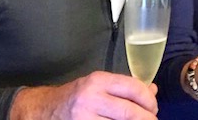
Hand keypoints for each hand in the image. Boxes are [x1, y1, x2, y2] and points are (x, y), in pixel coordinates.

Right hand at [10, 71, 157, 119]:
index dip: (149, 100)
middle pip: (129, 112)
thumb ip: (125, 87)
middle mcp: (91, 98)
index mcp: (98, 81)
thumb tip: (152, 90)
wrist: (43, 110)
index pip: (133, 88)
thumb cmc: (75, 96)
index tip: (154, 107)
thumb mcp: (99, 85)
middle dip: (147, 118)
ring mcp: (84, 118)